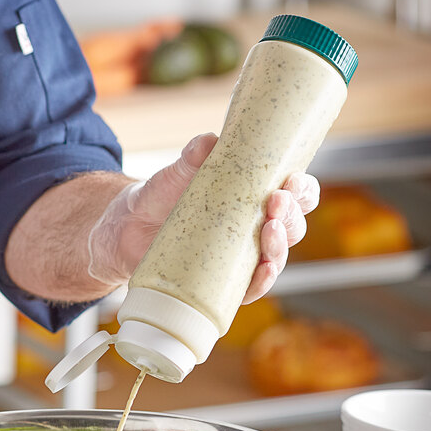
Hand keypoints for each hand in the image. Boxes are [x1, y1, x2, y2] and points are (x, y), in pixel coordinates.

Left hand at [88, 133, 319, 300]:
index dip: (302, 190)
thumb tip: (208, 142)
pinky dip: (261, 282)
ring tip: (268, 232)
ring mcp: (240, 257)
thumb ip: (192, 157)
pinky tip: (262, 271)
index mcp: (253, 198)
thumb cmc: (160, 198)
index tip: (292, 181)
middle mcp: (254, 229)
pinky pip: (250, 287)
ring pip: (276, 257)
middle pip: (292, 226)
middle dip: (290, 216)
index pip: (294, 195)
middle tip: (274, 204)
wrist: (128, 231)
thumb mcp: (175, 175)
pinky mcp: (223, 282)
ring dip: (280, 248)